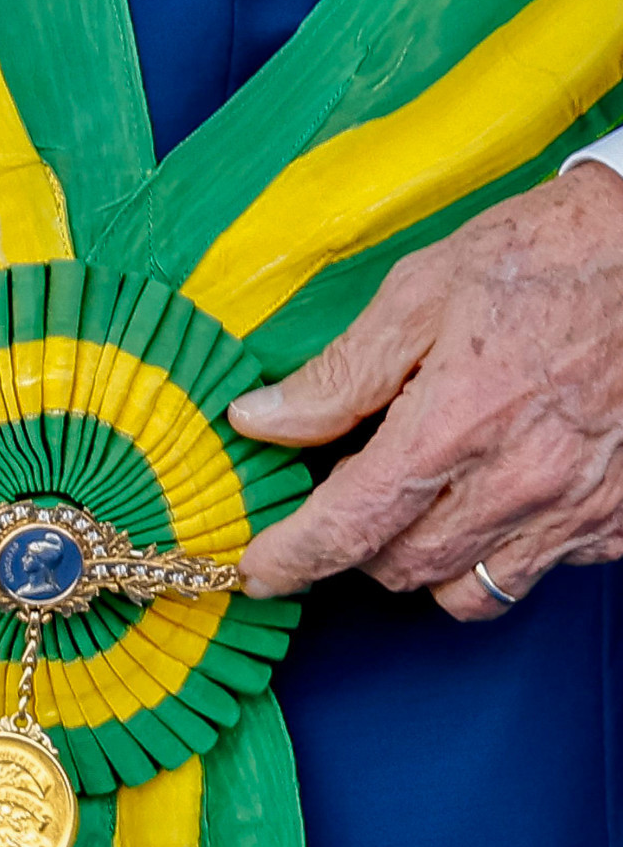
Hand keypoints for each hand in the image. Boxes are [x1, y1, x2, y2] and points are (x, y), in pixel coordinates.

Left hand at [228, 165, 622, 618]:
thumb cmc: (542, 256)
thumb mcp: (420, 291)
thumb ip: (342, 372)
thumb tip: (263, 420)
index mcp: (455, 423)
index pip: (351, 525)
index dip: (294, 556)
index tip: (260, 568)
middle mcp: (516, 484)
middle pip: (402, 566)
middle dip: (354, 544)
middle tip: (343, 489)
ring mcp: (573, 511)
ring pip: (467, 589)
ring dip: (421, 558)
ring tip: (413, 496)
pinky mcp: (614, 521)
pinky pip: (534, 571)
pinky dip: (495, 548)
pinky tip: (486, 490)